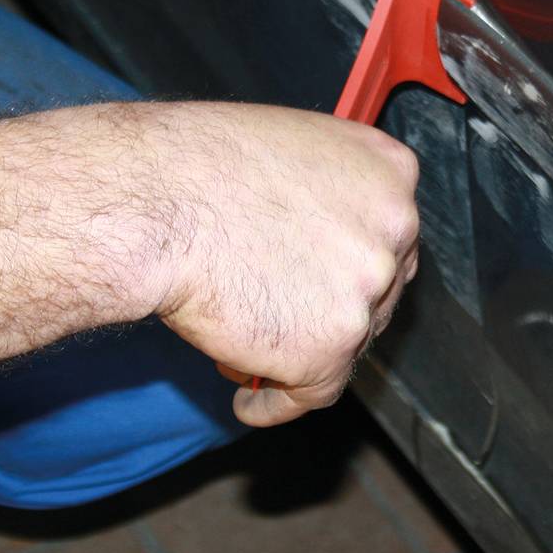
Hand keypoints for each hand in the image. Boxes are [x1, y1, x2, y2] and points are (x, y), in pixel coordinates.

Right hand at [117, 102, 420, 427]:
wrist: (157, 201)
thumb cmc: (198, 163)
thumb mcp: (288, 149)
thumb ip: (323, 193)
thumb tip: (313, 238)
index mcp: (390, 171)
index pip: (392, 235)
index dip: (353, 266)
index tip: (326, 286)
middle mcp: (396, 228)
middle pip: (378, 291)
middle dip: (333, 311)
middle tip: (287, 320)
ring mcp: (366, 290)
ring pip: (345, 342)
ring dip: (300, 352)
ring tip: (243, 351)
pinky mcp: (330, 348)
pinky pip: (311, 394)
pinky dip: (277, 404)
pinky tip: (248, 403)